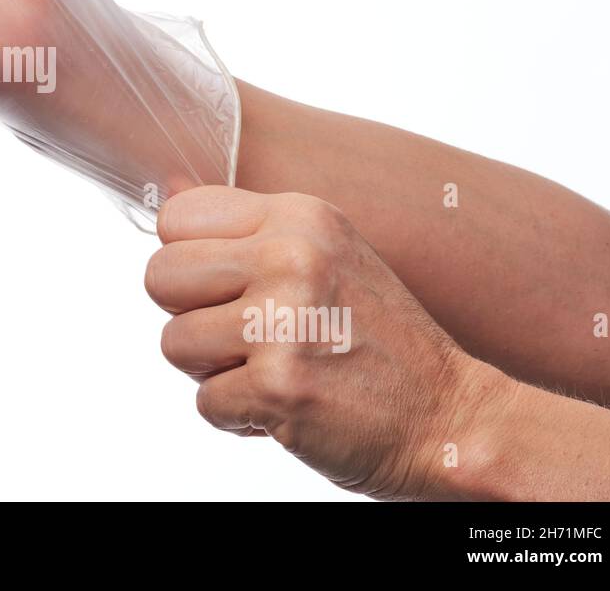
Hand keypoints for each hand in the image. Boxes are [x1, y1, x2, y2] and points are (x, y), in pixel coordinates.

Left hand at [146, 185, 507, 498]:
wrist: (451, 415)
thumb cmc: (375, 337)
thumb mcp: (326, 253)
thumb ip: (249, 229)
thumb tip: (167, 193)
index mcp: (298, 216)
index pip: (176, 218)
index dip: (188, 263)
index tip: (226, 288)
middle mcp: (291, 257)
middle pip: (158, 277)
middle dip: (189, 317)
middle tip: (241, 337)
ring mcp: (285, 322)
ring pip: (173, 343)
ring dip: (213, 372)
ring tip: (268, 369)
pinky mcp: (280, 385)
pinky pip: (205, 402)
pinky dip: (238, 416)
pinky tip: (285, 405)